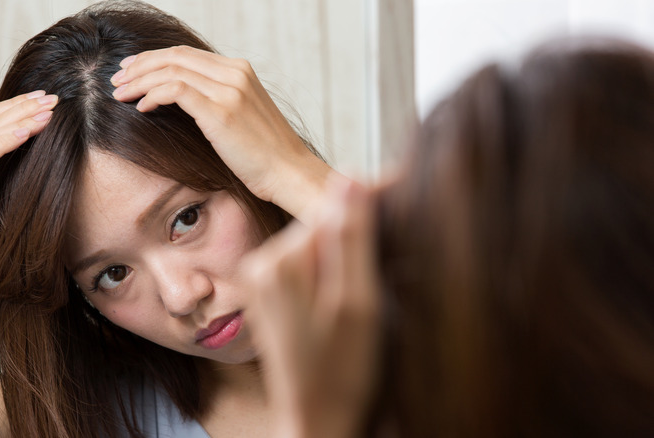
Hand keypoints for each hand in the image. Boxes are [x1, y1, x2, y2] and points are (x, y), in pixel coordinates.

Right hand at [0, 91, 57, 304]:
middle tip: (50, 97)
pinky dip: (6, 138)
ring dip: (18, 117)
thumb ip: (8, 177)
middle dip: (18, 107)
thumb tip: (20, 148)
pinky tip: (32, 129)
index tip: (41, 102)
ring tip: (48, 108)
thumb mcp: (2, 205)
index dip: (11, 111)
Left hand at [110, 45, 334, 223]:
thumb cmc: (267, 155)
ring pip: (171, 71)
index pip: (187, 54)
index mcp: (240, 71)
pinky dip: (152, 95)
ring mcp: (229, 90)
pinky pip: (175, 91)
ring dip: (139, 80)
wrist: (290, 173)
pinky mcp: (221, 111)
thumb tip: (185, 102)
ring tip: (120, 92)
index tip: (133, 69)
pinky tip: (142, 107)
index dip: (155, 59)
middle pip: (175, 57)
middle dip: (141, 65)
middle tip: (118, 78)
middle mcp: (235, 73)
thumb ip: (219, 101)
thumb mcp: (243, 118)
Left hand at [243, 177, 380, 437]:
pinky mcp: (272, 293)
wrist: (317, 421)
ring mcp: (264, 280)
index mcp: (281, 263)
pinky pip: (308, 264)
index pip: (334, 209)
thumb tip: (348, 178)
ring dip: (351, 251)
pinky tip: (355, 290)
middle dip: (362, 231)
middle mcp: (263, 264)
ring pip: (319, 244)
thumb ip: (352, 238)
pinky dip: (336, 269)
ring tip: (379, 276)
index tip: (406, 191)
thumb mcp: (357, 303)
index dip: (374, 202)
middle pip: (324, 225)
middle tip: (401, 246)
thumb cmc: (341, 374)